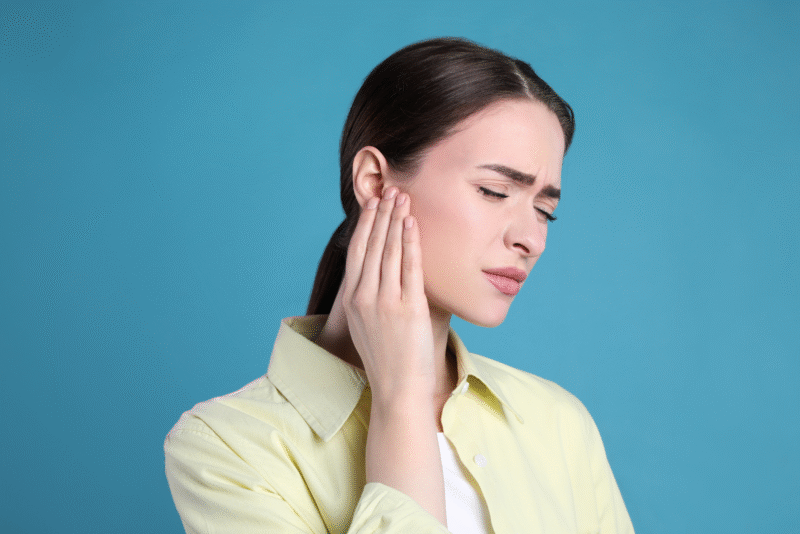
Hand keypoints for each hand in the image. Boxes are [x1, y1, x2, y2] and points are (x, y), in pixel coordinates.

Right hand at [341, 186, 435, 405]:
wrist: (397, 389)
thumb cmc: (388, 357)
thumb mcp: (368, 324)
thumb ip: (372, 296)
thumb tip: (384, 270)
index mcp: (353, 299)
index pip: (358, 252)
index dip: (365, 224)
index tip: (372, 203)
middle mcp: (364, 297)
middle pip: (371, 245)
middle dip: (380, 214)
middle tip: (389, 189)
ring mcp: (385, 302)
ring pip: (389, 251)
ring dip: (395, 220)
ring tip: (402, 197)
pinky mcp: (407, 309)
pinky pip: (409, 267)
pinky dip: (410, 242)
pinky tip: (412, 223)